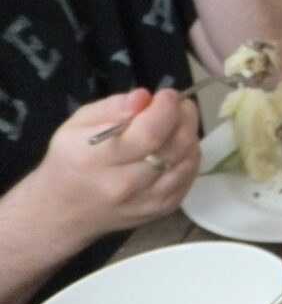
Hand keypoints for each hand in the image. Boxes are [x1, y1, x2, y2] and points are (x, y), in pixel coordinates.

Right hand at [35, 88, 199, 245]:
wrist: (68, 209)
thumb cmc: (71, 159)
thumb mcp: (78, 123)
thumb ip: (113, 107)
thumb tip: (145, 97)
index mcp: (96, 159)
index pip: (148, 134)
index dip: (166, 110)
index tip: (167, 94)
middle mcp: (125, 184)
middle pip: (176, 146)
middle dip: (184, 117)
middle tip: (178, 105)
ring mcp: (148, 201)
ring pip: (188, 160)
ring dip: (190, 135)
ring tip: (175, 125)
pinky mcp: (165, 209)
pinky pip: (190, 176)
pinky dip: (189, 155)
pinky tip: (176, 147)